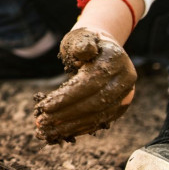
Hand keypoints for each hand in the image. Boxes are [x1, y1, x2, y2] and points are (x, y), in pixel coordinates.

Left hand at [34, 27, 136, 142]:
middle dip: (66, 114)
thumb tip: (84, 52)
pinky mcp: (120, 106)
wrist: (103, 48)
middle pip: (95, 103)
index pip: (90, 83)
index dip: (67, 97)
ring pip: (98, 116)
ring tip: (47, 131)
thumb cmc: (84, 42)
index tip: (44, 106)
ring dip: (71, 125)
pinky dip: (80, 128)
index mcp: (115, 59)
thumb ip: (82, 43)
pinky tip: (61, 132)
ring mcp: (125, 94)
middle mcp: (125, 79)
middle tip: (42, 122)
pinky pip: (100, 121)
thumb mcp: (81, 37)